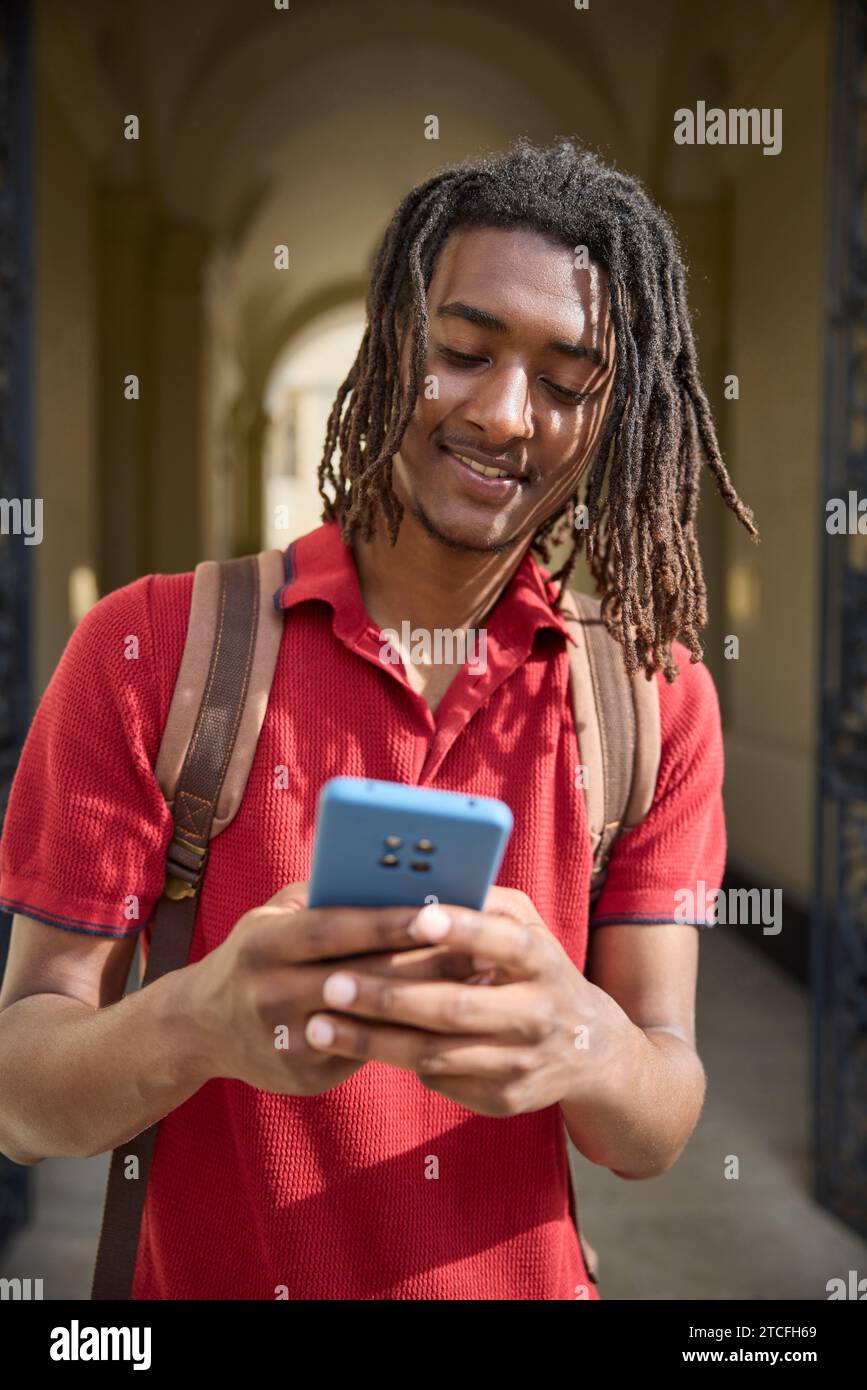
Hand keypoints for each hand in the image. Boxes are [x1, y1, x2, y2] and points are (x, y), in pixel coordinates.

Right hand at [184, 883, 485, 1096]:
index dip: (387, 921)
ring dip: (426, 1005)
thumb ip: (321, 897)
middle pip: (361, 978)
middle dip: (424, 963)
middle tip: (481, 950)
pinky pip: (365, 1055)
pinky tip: (448, 1025)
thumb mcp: (270, 917)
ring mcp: (286, 1041)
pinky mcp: (304, 1077)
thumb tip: (390, 877)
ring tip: (475, 987)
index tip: (437, 910)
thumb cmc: (255, 955)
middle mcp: (272, 993)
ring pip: (370, 1022)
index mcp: (266, 944)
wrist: (200, 1029)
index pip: (335, 929)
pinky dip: (408, 1037)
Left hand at [303, 885, 634, 1116]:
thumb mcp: (527, 928)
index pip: (504, 942)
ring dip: (370, 1042)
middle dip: (387, 996)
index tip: (417, 914)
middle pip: (454, 1008)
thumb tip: (421, 882)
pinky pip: (438, 1080)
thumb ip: (484, 903)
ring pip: (435, 1054)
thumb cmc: (535, 969)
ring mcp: (521, 1063)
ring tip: (317, 1025)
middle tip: (330, 983)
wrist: (588, 1050)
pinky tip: (348, 1049)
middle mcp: (538, 1014)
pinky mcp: (502, 1099)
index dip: (463, 928)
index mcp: (543, 961)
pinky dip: (391, 1063)